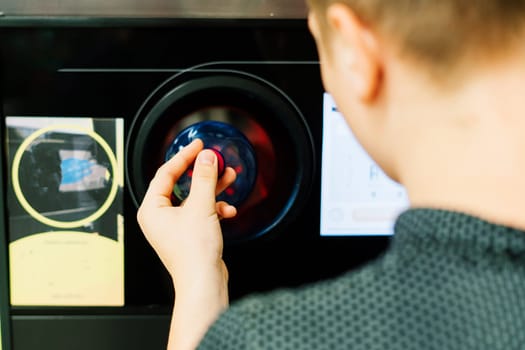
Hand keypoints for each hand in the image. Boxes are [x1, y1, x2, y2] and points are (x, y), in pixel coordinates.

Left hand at [137, 138, 236, 283]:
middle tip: (214, 160)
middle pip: (181, 184)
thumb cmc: (193, 254)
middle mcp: (160, 217)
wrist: (203, 282)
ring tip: (229, 179)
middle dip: (202, 173)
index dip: (184, 156)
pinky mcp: (189, 234)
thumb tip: (206, 158)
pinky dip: (215, 208)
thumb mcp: (200, 206)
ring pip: (194, 198)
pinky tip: (228, 209)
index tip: (197, 145)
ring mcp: (175, 226)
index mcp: (152, 209)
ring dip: (212, 189)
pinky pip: (201, 212)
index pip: (166, 173)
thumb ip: (204, 178)